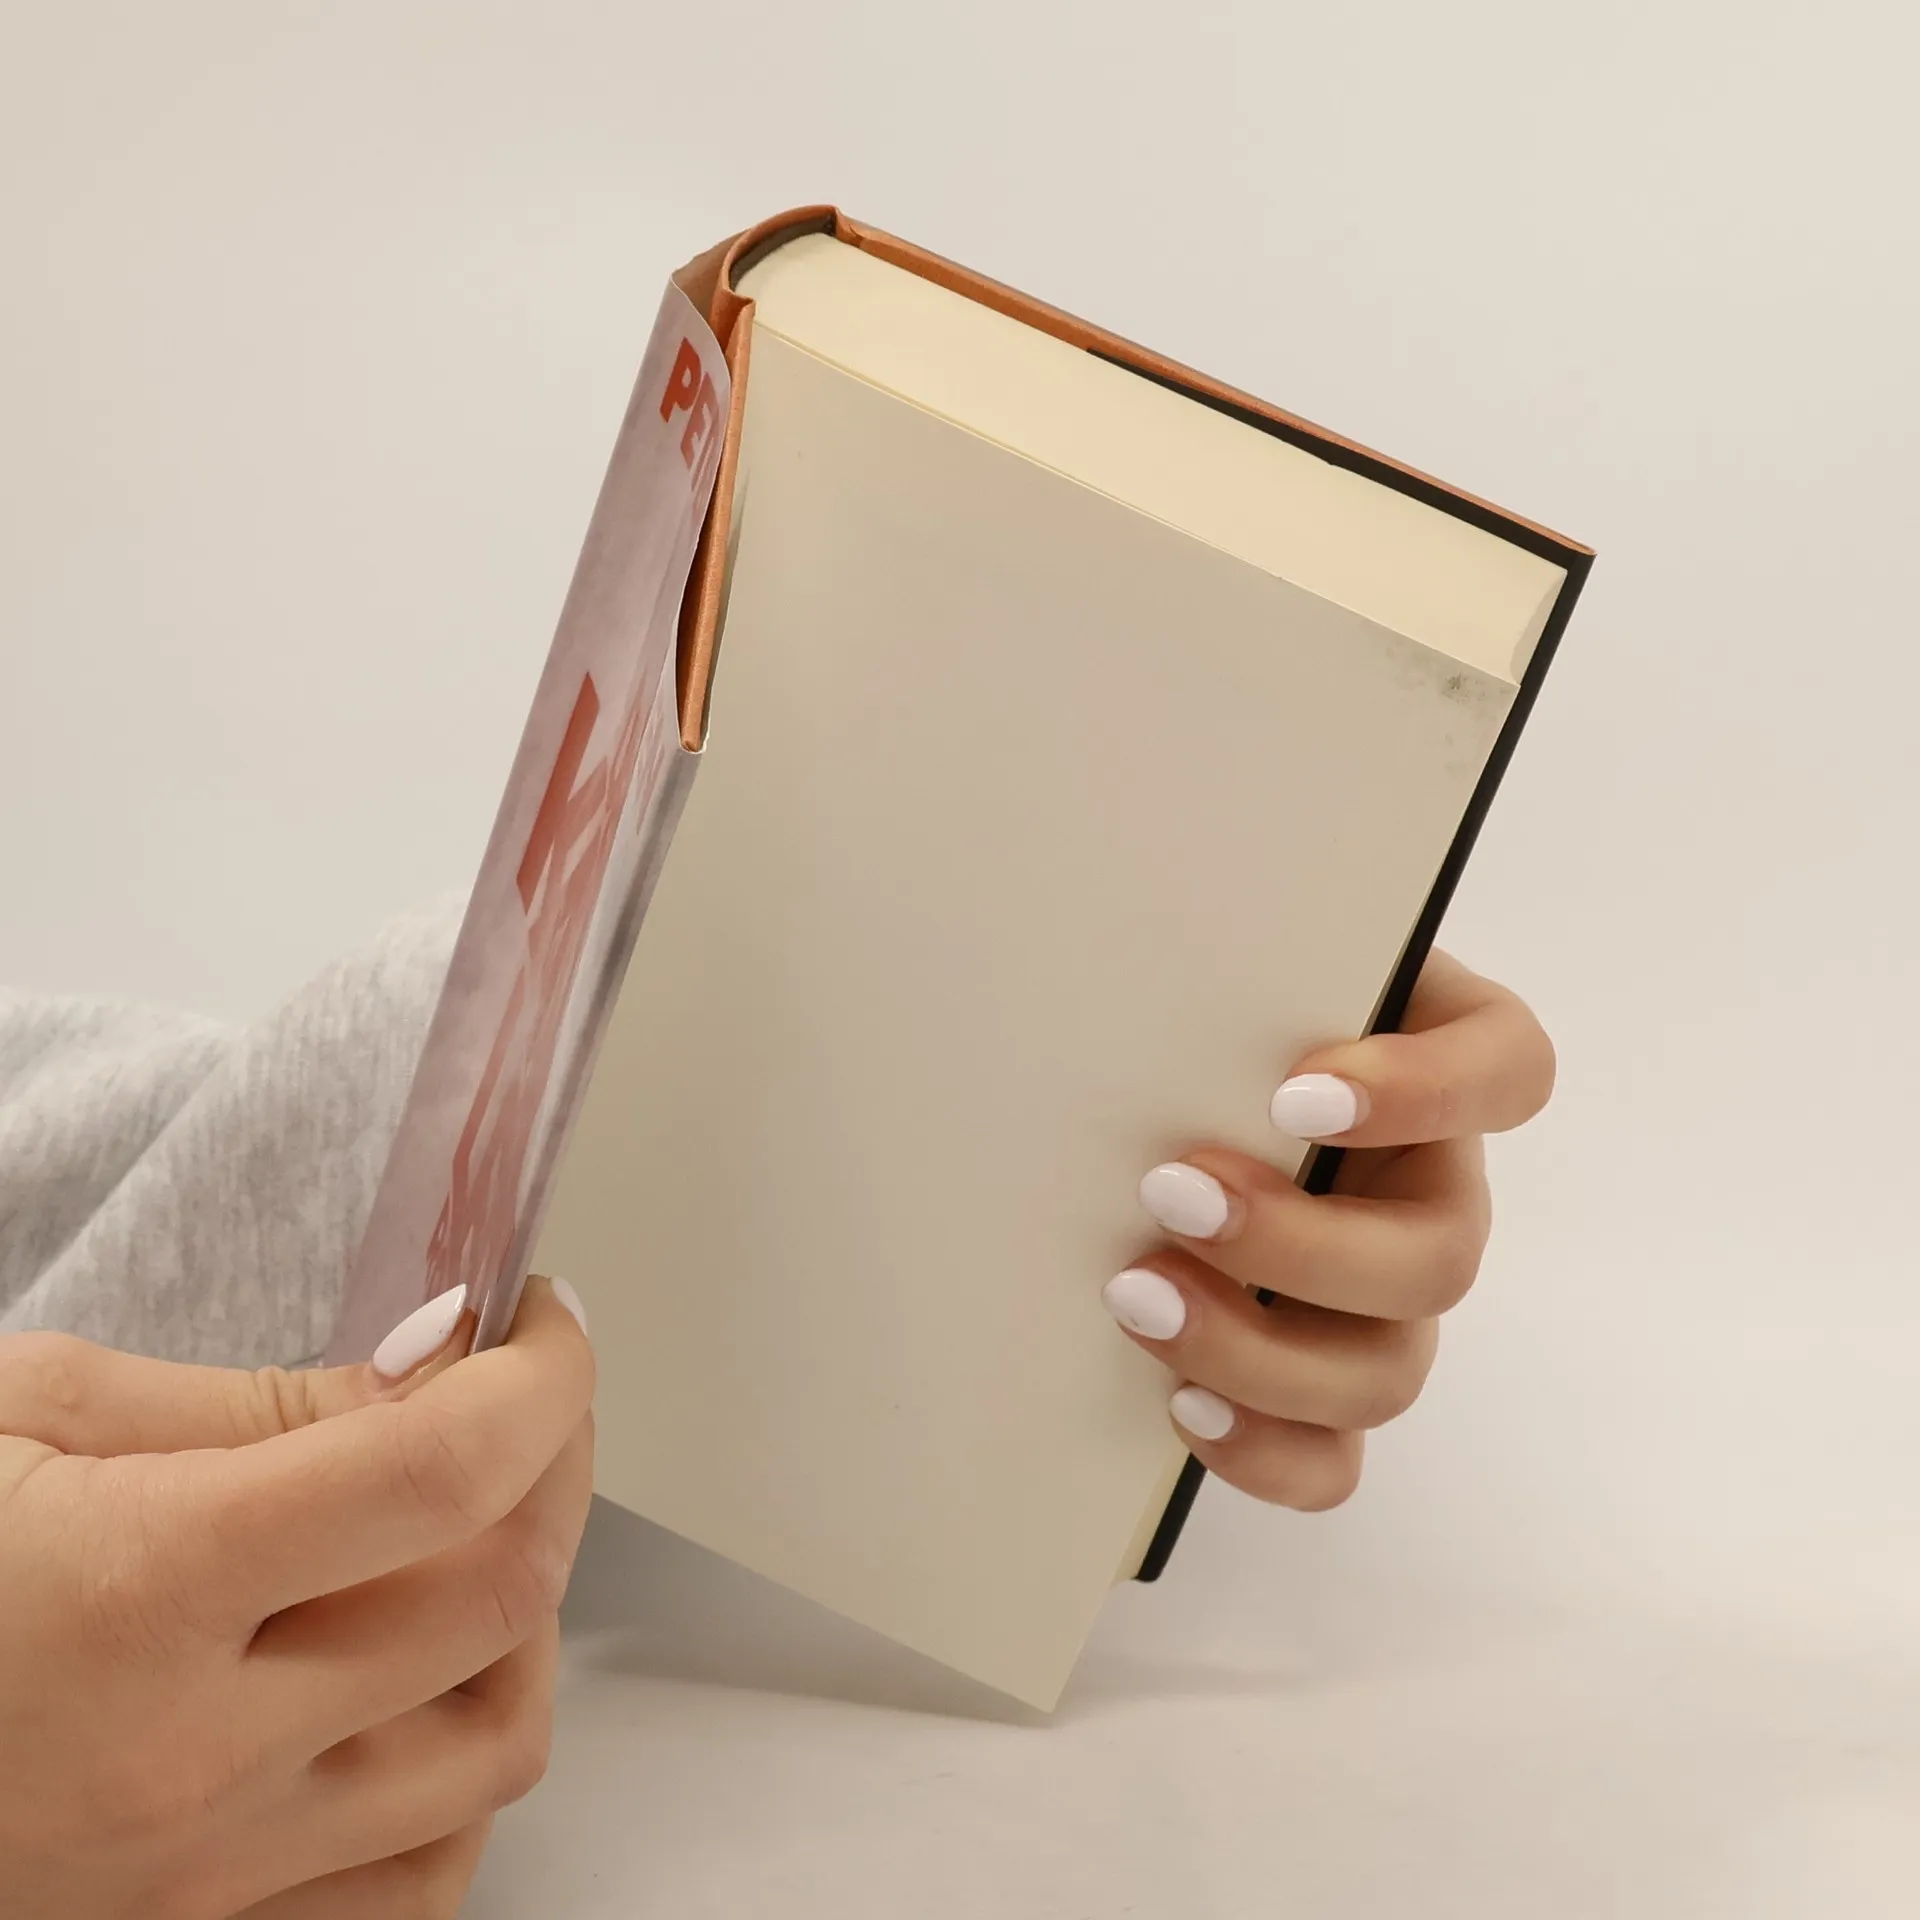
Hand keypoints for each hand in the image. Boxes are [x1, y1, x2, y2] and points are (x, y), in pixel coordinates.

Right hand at [0, 1277, 594, 1919]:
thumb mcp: (22, 1418)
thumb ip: (251, 1404)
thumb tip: (439, 1369)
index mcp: (136, 1590)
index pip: (443, 1470)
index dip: (544, 1375)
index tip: (546, 1323)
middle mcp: (189, 1756)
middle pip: (501, 1598)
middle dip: (559, 1461)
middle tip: (527, 1394)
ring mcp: (199, 1877)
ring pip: (492, 1749)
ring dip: (528, 1617)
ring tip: (482, 1528)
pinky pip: (416, 1880)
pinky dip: (461, 1767)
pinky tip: (424, 1682)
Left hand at [1106, 952, 1553, 1508]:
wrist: (1145, 1076)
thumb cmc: (1199, 1001)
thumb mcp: (1231, 959)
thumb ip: (1240, 961)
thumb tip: (1163, 953)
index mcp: (1434, 1064)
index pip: (1510, 1069)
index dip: (1426, 1094)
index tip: (1296, 1091)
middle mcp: (1431, 1186)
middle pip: (1441, 1258)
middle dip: (1297, 1247)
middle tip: (1172, 1192)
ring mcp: (1386, 1298)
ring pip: (1388, 1372)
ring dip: (1258, 1351)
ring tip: (1137, 1297)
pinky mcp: (1322, 1378)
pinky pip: (1336, 1457)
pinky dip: (1265, 1449)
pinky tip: (1182, 1401)